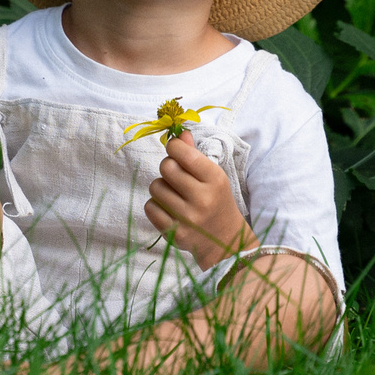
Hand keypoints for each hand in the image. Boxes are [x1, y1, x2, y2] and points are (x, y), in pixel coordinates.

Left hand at [146, 131, 255, 269]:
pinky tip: (168, 208)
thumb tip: (178, 133)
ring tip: (174, 194)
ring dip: (161, 187)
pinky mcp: (174, 233)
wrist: (225, 242)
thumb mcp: (213, 176)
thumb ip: (194, 153)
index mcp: (215, 179)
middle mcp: (202, 198)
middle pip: (166, 167)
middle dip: (168, 167)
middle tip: (176, 175)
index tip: (175, 151)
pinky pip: (150, 207)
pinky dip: (155, 205)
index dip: (174, 147)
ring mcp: (188, 218)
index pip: (182, 153)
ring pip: (155, 187)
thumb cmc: (217, 201)